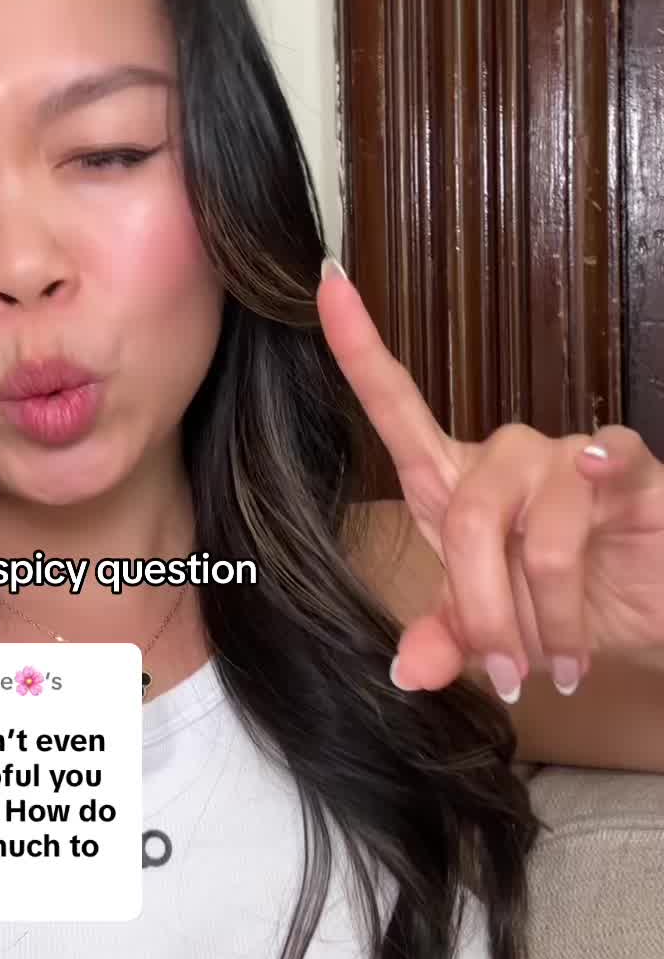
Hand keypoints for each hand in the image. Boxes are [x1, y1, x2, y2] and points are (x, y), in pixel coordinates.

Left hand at [317, 260, 663, 701]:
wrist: (651, 614)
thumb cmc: (562, 611)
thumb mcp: (495, 637)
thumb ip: (447, 641)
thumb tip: (408, 671)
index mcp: (453, 484)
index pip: (395, 405)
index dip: (359, 349)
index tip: (327, 285)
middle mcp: (503, 458)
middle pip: (467, 516)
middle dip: (485, 611)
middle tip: (510, 673)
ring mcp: (567, 454)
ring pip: (537, 533)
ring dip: (549, 616)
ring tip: (564, 660)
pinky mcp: (628, 465)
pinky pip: (602, 471)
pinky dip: (598, 530)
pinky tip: (612, 547)